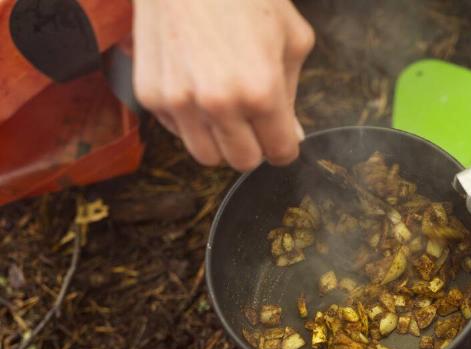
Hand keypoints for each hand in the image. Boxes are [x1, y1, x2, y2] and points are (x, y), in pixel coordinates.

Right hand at [132, 0, 313, 170]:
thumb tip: (294, 135)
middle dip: (255, 146)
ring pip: (208, 157)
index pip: (281, 152)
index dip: (285, 146)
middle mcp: (219, 103)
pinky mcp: (151, 95)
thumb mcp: (292, 39)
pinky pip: (178, 132)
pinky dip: (191, 122)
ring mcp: (181, 102)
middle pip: (244, 162)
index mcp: (261, 91)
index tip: (282, 137)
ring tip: (227, 110)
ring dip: (222, 142)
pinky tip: (199, 88)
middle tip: (255, 122)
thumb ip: (293, 94)